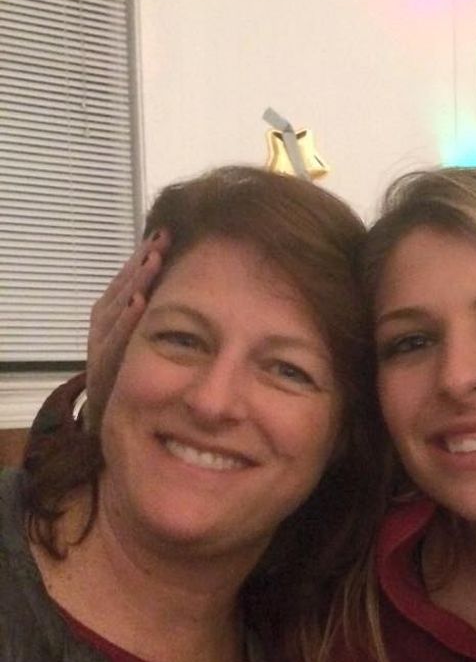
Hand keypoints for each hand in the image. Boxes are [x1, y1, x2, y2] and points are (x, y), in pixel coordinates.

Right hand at [86, 229, 169, 425]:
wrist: (117, 426)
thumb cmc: (138, 385)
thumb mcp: (147, 351)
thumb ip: (157, 324)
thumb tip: (187, 295)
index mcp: (116, 323)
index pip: (129, 284)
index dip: (144, 259)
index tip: (164, 234)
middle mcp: (105, 331)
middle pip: (121, 290)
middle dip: (140, 264)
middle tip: (161, 240)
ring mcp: (102, 349)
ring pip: (114, 309)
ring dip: (134, 284)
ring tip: (151, 262)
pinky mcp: (103, 369)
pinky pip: (112, 341)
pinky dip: (123, 320)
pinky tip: (138, 303)